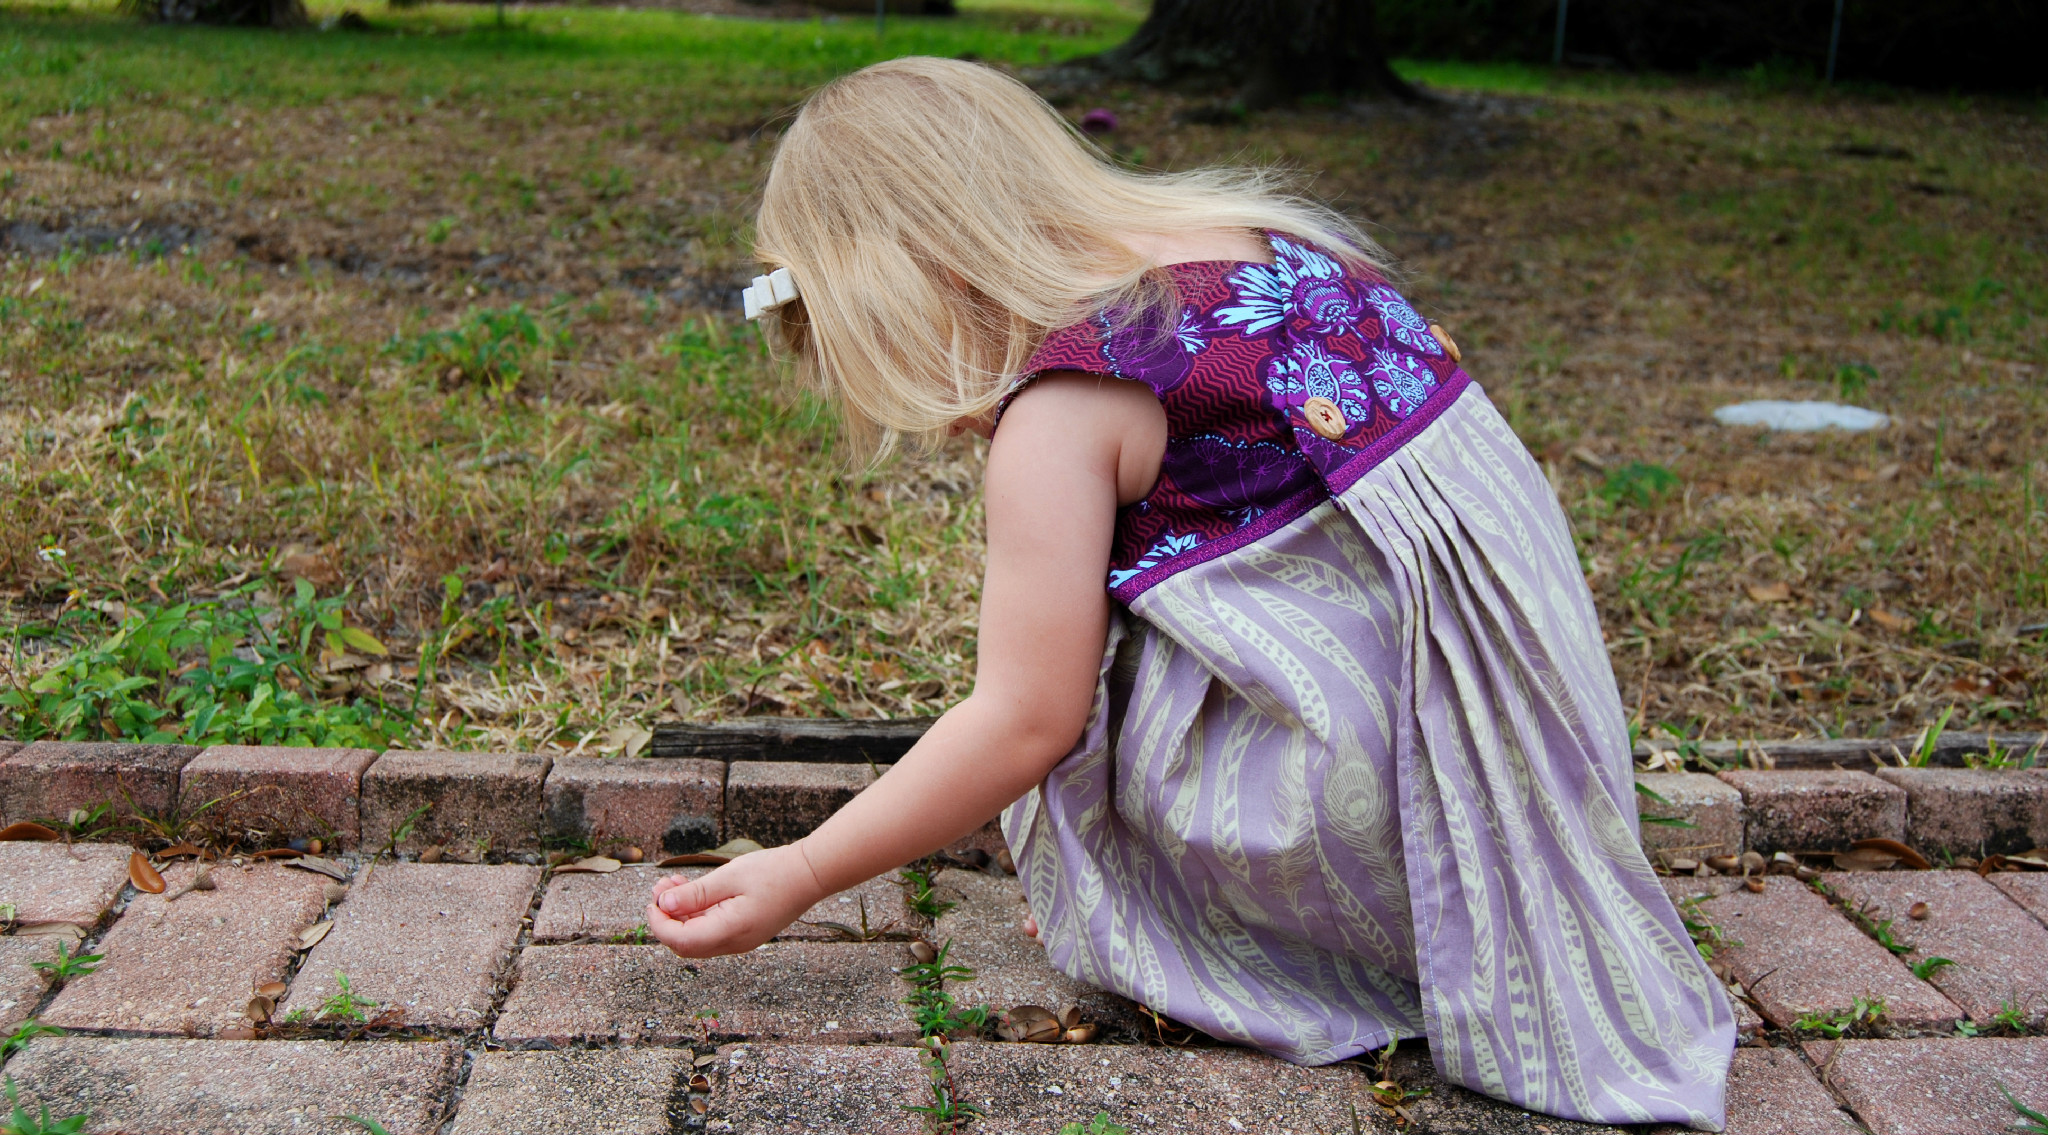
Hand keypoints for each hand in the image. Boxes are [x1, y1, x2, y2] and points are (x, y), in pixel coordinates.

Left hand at [645, 844, 826, 957]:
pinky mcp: (745, 932)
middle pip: (687, 944)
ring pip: (699, 937)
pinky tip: (693, 892)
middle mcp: (734, 943)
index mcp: (729, 931)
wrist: (811, 875)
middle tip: (659, 889)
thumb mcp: (730, 877)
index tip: (651, 902)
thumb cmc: (773, 872)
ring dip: (681, 915)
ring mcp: (741, 940)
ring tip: (672, 885)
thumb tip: (664, 904)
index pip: (681, 941)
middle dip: (667, 919)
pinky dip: (697, 915)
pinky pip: (713, 931)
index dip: (660, 924)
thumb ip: (696, 894)